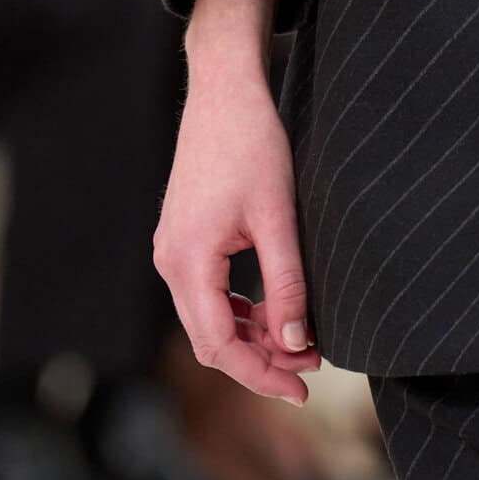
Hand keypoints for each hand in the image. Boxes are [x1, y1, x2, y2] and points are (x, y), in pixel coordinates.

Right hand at [152, 0, 319, 402]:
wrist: (224, 92)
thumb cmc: (252, 144)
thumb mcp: (278, 216)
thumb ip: (286, 283)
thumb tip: (295, 343)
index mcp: (188, 260)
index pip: (219, 345)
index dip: (260, 374)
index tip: (301, 387)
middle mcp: (170, 261)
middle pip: (209, 339)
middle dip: (258, 361)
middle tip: (308, 369)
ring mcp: (172, 250)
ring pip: (207, 319)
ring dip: (250, 336)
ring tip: (298, 340)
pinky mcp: (182, 239)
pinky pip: (205, 294)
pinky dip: (237, 310)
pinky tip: (271, 310)